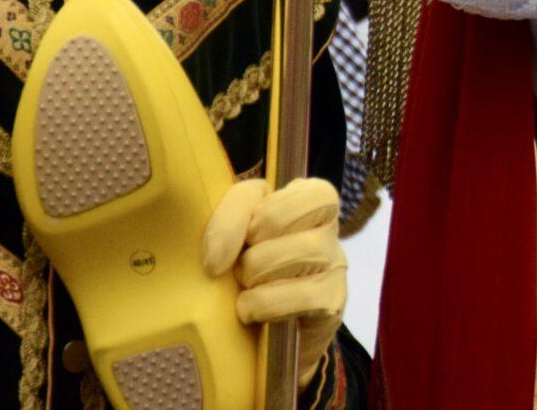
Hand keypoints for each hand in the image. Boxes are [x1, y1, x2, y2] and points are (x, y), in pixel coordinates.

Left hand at [203, 177, 347, 379]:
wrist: (260, 347)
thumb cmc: (242, 287)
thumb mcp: (228, 253)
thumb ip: (222, 229)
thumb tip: (201, 238)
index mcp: (290, 200)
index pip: (258, 189)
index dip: (231, 218)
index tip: (212, 258)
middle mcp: (321, 223)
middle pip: (281, 217)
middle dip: (249, 254)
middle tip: (238, 276)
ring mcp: (333, 259)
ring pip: (300, 250)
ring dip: (259, 279)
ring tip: (245, 296)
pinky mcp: (334, 298)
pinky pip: (306, 293)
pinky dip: (270, 305)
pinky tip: (254, 314)